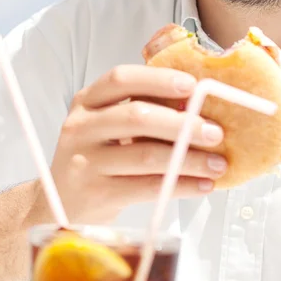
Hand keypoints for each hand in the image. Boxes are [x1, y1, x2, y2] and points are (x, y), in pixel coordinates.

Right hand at [38, 64, 226, 224]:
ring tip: (218, 163)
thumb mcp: (106, 125)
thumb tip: (197, 106)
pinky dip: (181, 185)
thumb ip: (139, 111)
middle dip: (182, 123)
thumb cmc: (97, 156)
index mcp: (87, 101)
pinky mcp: (96, 193)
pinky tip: (203, 185)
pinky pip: (147, 187)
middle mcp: (81, 127)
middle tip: (215, 132)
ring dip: (189, 159)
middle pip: (136, 116)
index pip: (121, 79)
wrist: (61, 202)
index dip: (157, 79)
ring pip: (146, 155)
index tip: (192, 85)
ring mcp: (85, 161)